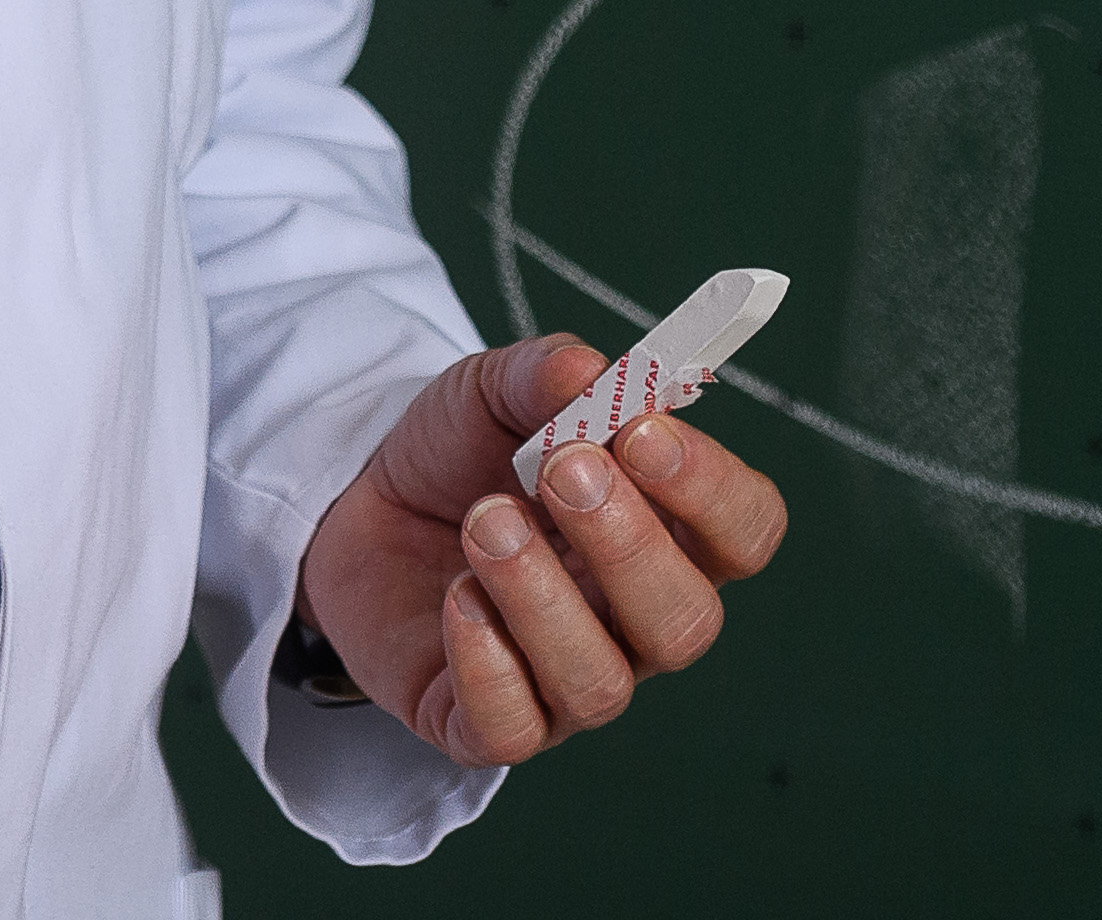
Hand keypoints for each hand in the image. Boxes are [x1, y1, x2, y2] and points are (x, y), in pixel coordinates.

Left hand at [293, 339, 786, 765]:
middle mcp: (634, 621)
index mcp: (667, 534)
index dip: (712, 489)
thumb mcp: (492, 390)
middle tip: (560, 468)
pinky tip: (457, 598)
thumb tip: (595, 372)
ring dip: (541, 595)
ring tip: (484, 520)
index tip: (643, 433)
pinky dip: (487, 664)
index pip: (745, 533)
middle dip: (627, 543)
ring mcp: (567, 682)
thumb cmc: (456, 457)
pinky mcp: (490, 723)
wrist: (356, 509)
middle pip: (686, 621)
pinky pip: (513, 729)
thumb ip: (547, 373)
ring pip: (600, 682)